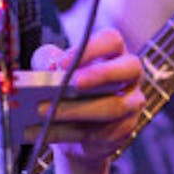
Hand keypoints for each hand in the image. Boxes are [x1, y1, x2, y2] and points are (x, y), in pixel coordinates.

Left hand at [29, 28, 144, 168]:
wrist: (71, 128)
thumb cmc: (65, 88)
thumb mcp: (52, 68)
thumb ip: (47, 60)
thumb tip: (49, 66)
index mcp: (113, 53)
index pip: (112, 41)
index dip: (92, 48)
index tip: (63, 62)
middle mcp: (130, 76)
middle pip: (130, 68)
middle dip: (102, 74)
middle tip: (73, 83)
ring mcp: (132, 104)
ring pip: (114, 107)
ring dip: (76, 110)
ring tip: (43, 111)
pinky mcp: (123, 130)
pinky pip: (100, 133)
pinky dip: (67, 133)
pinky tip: (42, 132)